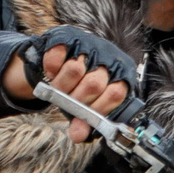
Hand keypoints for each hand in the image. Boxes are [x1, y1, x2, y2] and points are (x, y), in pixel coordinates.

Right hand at [3, 37, 134, 141]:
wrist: (66, 57)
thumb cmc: (82, 86)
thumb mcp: (87, 105)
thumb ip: (84, 121)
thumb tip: (78, 135)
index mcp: (121, 76)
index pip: (115, 94)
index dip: (98, 108)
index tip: (83, 116)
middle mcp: (109, 57)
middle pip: (94, 84)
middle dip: (75, 100)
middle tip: (66, 102)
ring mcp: (90, 44)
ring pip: (74, 70)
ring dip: (61, 85)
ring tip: (58, 88)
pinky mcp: (68, 36)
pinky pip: (57, 56)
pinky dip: (51, 68)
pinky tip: (53, 71)